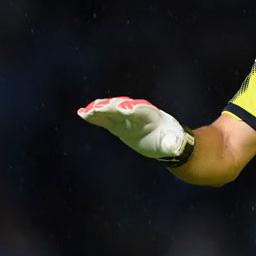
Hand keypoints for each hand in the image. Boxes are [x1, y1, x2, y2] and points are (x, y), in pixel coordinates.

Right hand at [77, 97, 194, 165]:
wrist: (161, 138)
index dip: (133, 108)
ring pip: (110, 110)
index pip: (141, 109)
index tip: (125, 109)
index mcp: (150, 115)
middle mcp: (136, 112)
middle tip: (99, 107)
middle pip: (122, 106)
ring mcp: (125, 117)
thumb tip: (174, 149)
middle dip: (112, 106)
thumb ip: (171, 144)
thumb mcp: (171, 143)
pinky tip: (81, 113)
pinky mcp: (116, 123)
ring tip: (87, 111)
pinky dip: (94, 116)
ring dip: (99, 109)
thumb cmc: (168, 140)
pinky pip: (104, 118)